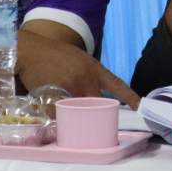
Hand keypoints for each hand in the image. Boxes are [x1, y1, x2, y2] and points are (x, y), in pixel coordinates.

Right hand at [18, 53, 139, 107]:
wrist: (30, 49)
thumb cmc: (53, 53)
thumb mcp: (79, 59)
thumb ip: (89, 75)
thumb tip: (95, 92)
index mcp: (94, 68)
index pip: (117, 84)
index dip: (130, 97)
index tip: (141, 106)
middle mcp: (87, 78)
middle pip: (99, 103)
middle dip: (97, 113)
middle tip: (94, 120)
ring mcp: (71, 87)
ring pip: (81, 110)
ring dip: (77, 115)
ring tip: (71, 116)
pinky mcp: (56, 95)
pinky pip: (62, 113)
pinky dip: (59, 116)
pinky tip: (55, 113)